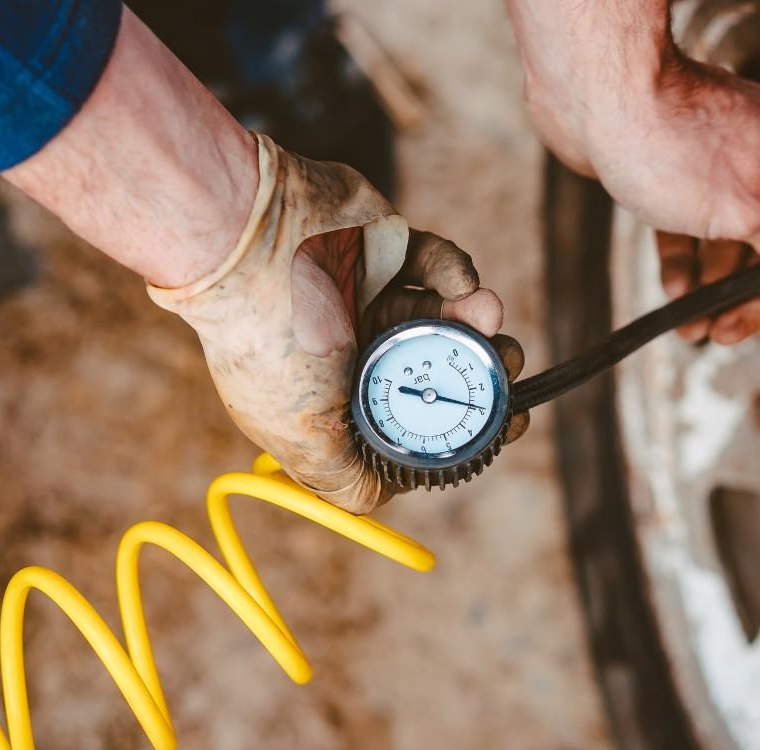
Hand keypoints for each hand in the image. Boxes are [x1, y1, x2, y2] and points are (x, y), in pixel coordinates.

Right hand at [149, 134, 527, 512]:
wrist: (252, 241)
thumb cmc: (272, 346)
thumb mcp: (304, 438)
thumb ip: (345, 479)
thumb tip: (379, 498)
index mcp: (333, 399)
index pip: (408, 422)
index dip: (458, 426)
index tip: (502, 424)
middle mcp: (352, 351)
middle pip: (436, 368)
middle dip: (480, 370)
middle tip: (507, 365)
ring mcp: (369, 297)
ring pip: (445, 317)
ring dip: (478, 323)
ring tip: (492, 322)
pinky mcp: (384, 248)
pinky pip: (436, 263)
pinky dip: (456, 272)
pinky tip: (464, 286)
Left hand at [602, 61, 759, 344]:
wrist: (591, 93)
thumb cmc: (668, 139)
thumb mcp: (743, 208)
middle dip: (756, 292)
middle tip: (727, 329)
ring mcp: (720, 161)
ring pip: (734, 237)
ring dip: (718, 287)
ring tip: (694, 328)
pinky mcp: (676, 170)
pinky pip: (692, 226)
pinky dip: (686, 260)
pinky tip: (675, 294)